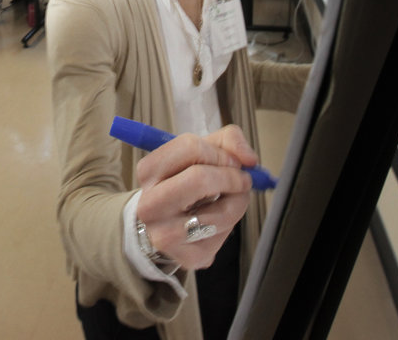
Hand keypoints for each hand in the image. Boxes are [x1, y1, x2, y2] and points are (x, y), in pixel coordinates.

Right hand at [135, 124, 256, 269]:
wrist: (167, 223)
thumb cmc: (186, 182)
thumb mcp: (202, 152)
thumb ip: (229, 141)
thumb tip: (248, 158)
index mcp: (149, 172)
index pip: (189, 147)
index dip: (219, 152)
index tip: (230, 160)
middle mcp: (149, 205)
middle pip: (199, 179)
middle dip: (231, 176)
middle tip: (241, 179)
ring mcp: (165, 234)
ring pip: (219, 213)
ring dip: (238, 201)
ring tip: (230, 199)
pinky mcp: (187, 257)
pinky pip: (224, 235)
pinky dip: (232, 222)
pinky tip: (219, 219)